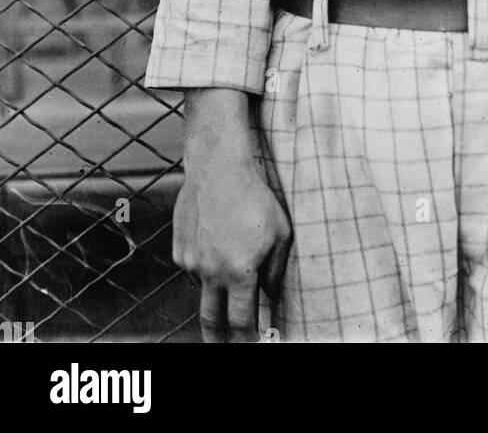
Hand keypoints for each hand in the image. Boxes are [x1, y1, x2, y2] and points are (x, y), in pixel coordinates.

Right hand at [173, 145, 291, 343]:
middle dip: (217, 340)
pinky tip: (215, 238)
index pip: (241, 321)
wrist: (217, 168)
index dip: (246, 339)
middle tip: (222, 347)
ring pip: (203, 288)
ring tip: (228, 257)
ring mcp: (191, 262)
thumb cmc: (255, 197)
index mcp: (239, 272)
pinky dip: (204, 262)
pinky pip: (193, 266)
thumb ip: (276, 271)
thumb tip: (270, 296)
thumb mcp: (280, 233)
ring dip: (214, 287)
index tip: (251, 345)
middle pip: (211, 320)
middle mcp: (211, 272)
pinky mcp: (179, 249)